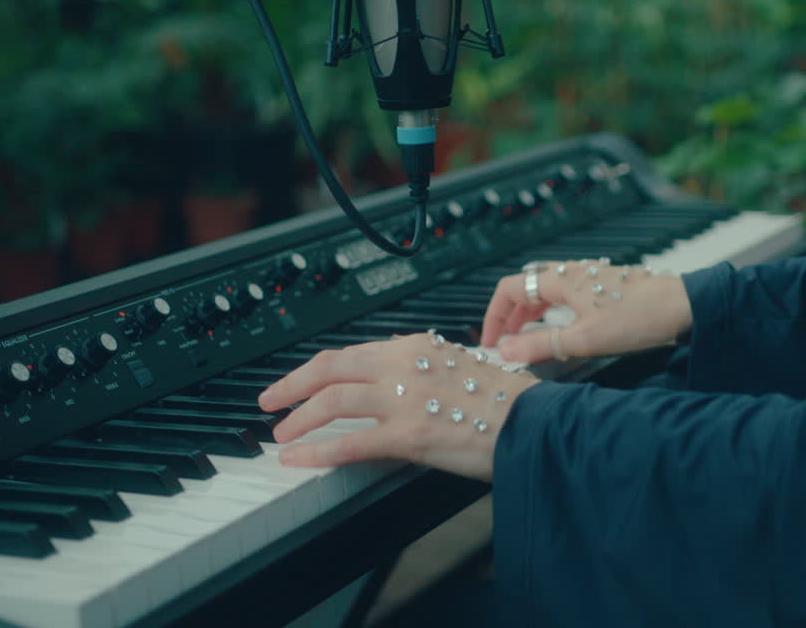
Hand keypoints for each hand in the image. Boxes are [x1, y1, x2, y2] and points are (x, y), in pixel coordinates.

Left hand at [258, 332, 537, 481]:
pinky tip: (298, 459)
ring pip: (333, 400)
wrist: (536, 423)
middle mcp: (406, 365)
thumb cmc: (509, 401)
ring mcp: (405, 399)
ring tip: (282, 436)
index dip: (317, 369)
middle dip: (291, 386)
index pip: (352, 353)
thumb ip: (426, 371)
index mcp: (418, 347)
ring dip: (300, 419)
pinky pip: (350, 441)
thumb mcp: (462, 369)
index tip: (300, 381)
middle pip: (331, 367)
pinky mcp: (410, 434)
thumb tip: (402, 385)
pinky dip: (317, 450)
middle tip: (269, 402)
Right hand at [481, 259, 692, 363]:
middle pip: (526, 288)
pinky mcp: (605, 285)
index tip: (491, 342)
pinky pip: (566, 293)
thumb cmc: (638, 318)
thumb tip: (505, 351)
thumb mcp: (584, 339)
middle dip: (510, 316)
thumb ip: (541, 345)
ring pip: (547, 291)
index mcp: (561, 279)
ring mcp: (590, 276)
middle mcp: (572, 272)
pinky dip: (552, 311)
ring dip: (531, 313)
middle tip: (505, 344)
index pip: (510, 289)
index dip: (494, 316)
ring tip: (527, 339)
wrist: (685, 304)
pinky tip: (561, 328)